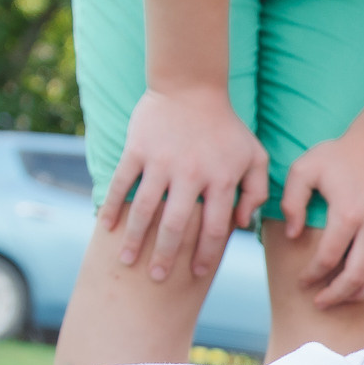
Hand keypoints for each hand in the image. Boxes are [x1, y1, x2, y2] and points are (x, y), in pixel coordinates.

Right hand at [101, 85, 267, 282]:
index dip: (206, 255)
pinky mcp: (138, 149)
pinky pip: (122, 184)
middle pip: (177, 226)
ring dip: (135, 239)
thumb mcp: (254, 155)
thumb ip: (256, 191)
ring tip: (128, 261)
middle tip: (158, 279)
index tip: (198, 273)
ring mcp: (162, 161)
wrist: (192, 85)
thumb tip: (242, 224)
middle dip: (167, 257)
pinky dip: (113, 207)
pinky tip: (107, 228)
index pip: (214, 229)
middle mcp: (191, 174)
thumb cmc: (226, 126)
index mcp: (221, 179)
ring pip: (145, 210)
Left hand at [278, 125, 363, 308]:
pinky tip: (358, 285)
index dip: (312, 275)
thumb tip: (292, 235)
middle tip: (318, 303)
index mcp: (347, 214)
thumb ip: (292, 201)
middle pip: (354, 277)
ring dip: (356, 294)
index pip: (327, 258)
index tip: (301, 281)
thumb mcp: (305, 168)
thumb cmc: (340, 155)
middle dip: (334, 295)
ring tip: (339, 299)